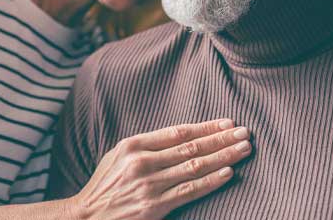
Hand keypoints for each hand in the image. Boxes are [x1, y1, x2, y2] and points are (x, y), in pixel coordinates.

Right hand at [71, 119, 250, 219]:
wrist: (87, 216)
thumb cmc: (106, 185)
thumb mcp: (118, 156)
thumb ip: (147, 146)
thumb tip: (182, 136)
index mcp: (133, 145)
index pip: (179, 132)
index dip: (206, 126)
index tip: (227, 122)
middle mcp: (142, 162)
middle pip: (191, 147)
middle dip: (221, 138)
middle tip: (245, 132)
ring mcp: (149, 185)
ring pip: (194, 167)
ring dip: (223, 156)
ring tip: (243, 149)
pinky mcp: (154, 206)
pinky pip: (189, 190)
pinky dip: (211, 181)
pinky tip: (228, 172)